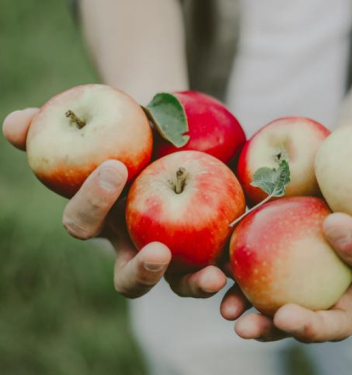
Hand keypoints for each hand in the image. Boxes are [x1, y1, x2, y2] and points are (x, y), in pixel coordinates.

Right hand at [3, 108, 226, 298]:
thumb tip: (16, 123)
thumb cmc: (128, 128)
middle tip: (158, 254)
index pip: (83, 225)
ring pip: (178, 284)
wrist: (172, 131)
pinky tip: (240, 263)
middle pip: (128, 279)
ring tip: (212, 277)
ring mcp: (175, 253)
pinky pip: (218, 265)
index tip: (114, 167)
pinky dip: (228, 269)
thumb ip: (53, 126)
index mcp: (102, 221)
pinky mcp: (210, 246)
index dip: (91, 201)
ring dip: (193, 284)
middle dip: (140, 272)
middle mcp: (134, 245)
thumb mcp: (97, 122)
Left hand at [220, 122, 351, 342]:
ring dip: (262, 321)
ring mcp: (304, 277)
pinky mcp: (272, 264)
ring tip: (235, 315)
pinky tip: (213, 280)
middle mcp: (341, 278)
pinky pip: (254, 286)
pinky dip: (235, 290)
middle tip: (283, 316)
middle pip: (332, 318)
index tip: (333, 221)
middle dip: (309, 324)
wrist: (328, 155)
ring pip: (287, 314)